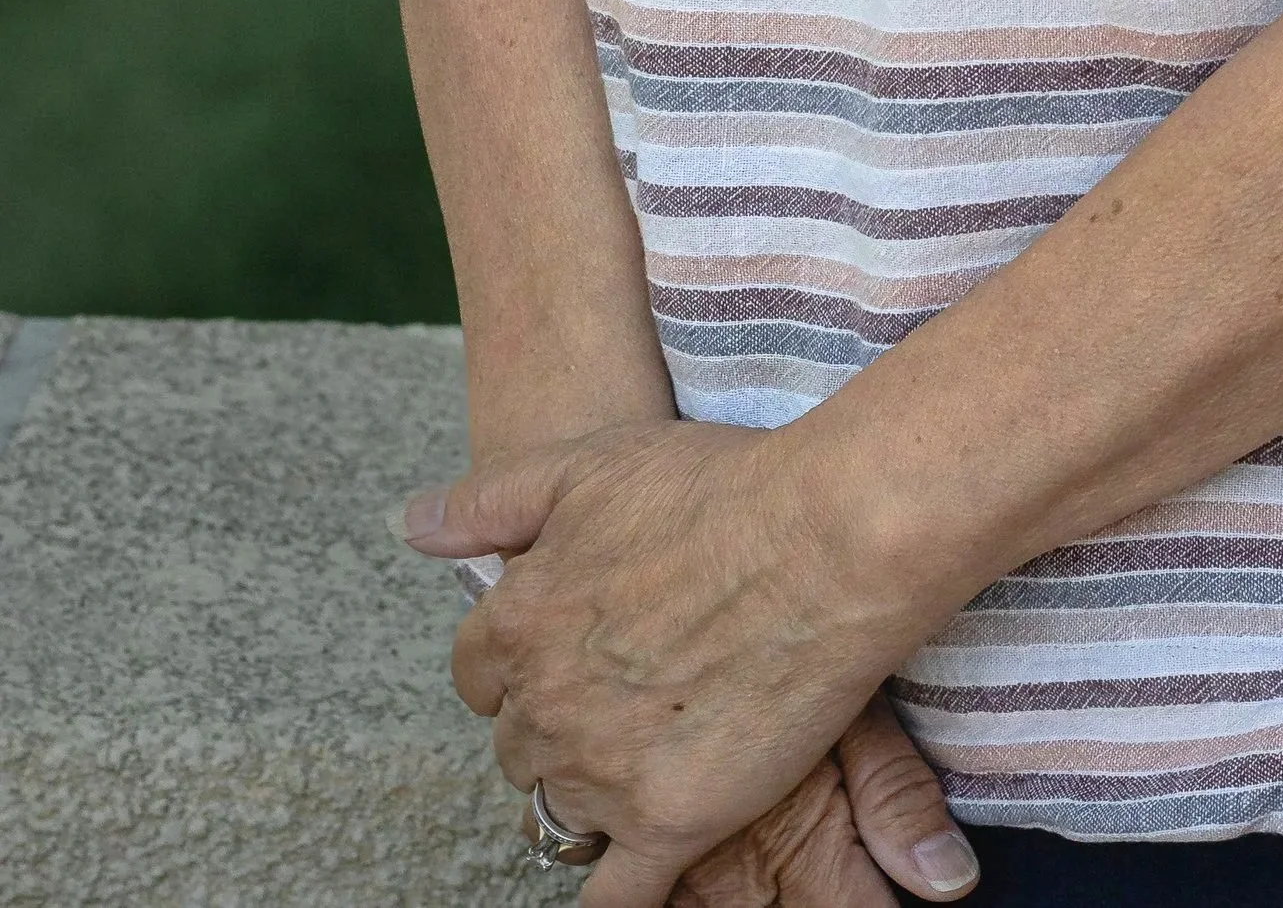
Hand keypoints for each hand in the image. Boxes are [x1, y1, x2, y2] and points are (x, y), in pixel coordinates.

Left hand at [405, 416, 941, 906]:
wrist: (827, 541)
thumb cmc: (718, 489)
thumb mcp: (588, 463)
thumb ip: (490, 502)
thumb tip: (412, 528)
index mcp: (518, 621)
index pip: (477, 673)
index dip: (521, 659)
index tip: (569, 645)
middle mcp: (545, 706)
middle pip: (520, 746)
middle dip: (559, 721)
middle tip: (628, 687)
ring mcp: (602, 773)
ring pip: (560, 813)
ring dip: (591, 791)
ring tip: (650, 756)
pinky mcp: (668, 823)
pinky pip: (615, 898)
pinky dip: (615, 895)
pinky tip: (632, 876)